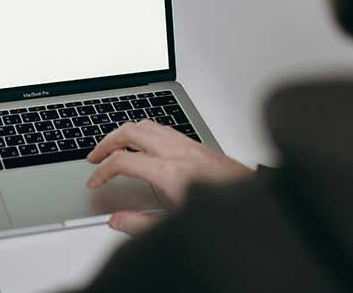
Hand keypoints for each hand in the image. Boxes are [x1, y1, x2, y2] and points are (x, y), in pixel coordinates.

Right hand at [86, 120, 251, 234]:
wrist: (257, 204)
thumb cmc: (222, 216)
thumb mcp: (175, 226)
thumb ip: (140, 225)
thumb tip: (117, 220)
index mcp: (169, 172)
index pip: (123, 162)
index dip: (102, 171)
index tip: (95, 182)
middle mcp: (178, 153)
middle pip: (131, 132)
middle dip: (107, 142)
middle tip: (95, 156)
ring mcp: (189, 146)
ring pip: (147, 125)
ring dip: (125, 133)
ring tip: (113, 145)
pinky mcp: (198, 145)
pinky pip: (164, 128)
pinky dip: (145, 132)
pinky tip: (144, 143)